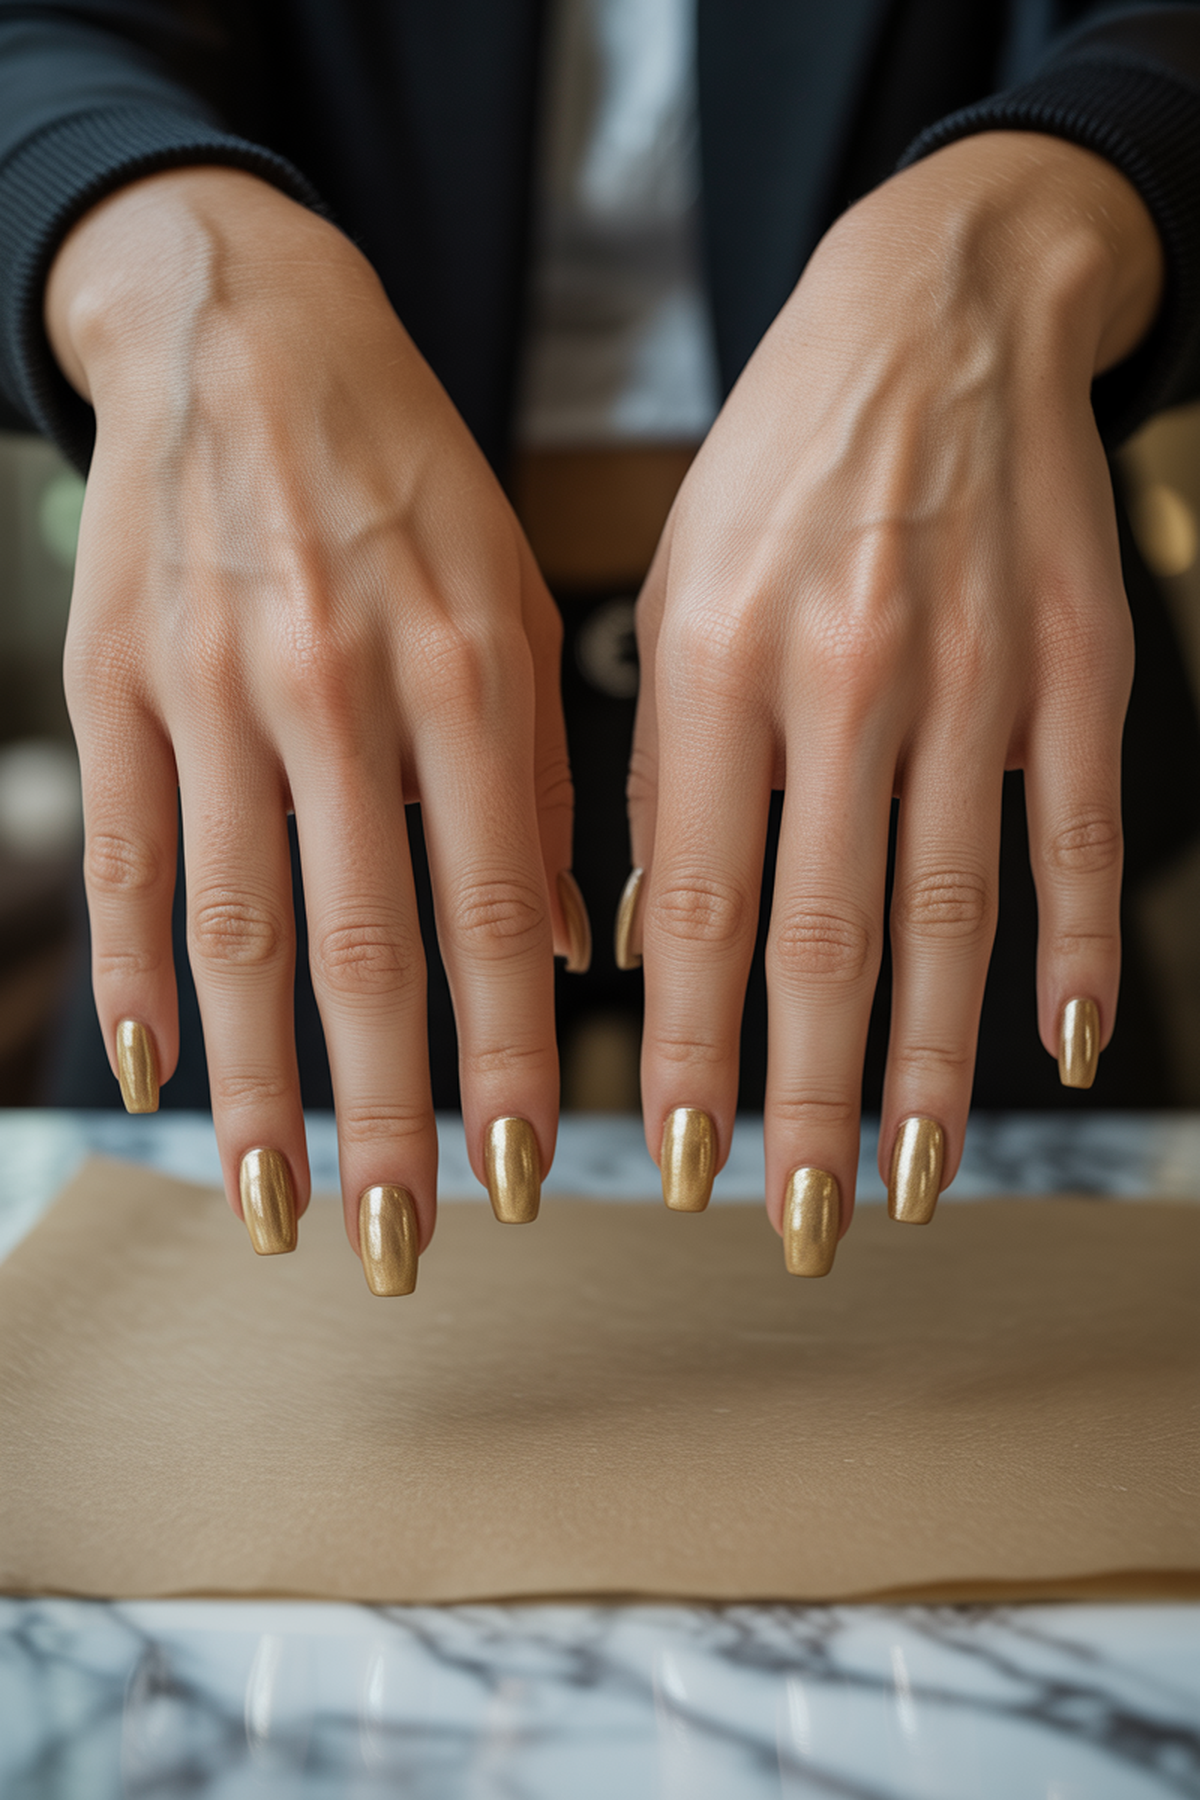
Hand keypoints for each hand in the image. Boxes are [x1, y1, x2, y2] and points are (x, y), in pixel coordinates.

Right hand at [47, 168, 582, 1282]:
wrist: (246, 330)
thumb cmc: (409, 481)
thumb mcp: (517, 597)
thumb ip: (544, 778)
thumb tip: (560, 950)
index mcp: (466, 669)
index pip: (489, 912)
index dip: (502, 1061)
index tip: (516, 1184)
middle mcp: (337, 689)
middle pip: (358, 947)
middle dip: (381, 1117)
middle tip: (396, 1249)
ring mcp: (211, 689)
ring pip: (231, 928)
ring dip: (251, 1089)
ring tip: (272, 1208)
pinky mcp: (111, 680)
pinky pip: (126, 852)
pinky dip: (133, 971)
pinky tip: (148, 1073)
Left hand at [627, 132, 1162, 1264]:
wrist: (937, 312)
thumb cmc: (778, 467)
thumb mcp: (672, 587)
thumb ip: (659, 767)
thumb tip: (655, 942)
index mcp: (715, 658)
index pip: (700, 905)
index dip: (690, 1051)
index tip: (677, 1164)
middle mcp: (844, 672)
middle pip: (825, 939)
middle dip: (803, 1103)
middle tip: (789, 1226)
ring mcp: (976, 671)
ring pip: (951, 915)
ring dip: (927, 1068)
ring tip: (904, 1184)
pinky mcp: (1079, 662)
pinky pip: (1073, 833)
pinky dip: (1072, 951)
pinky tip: (1058, 1049)